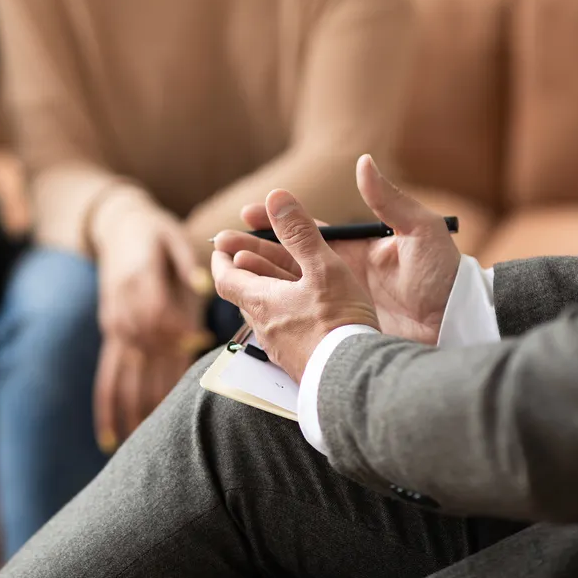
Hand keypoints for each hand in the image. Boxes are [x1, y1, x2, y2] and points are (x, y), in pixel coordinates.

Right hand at [90, 192, 212, 451]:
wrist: (117, 227)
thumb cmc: (155, 233)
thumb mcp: (172, 236)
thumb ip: (185, 264)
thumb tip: (203, 285)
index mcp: (141, 285)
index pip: (161, 315)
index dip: (179, 331)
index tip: (199, 344)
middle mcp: (125, 313)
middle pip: (145, 354)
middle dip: (160, 389)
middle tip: (179, 428)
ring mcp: (116, 330)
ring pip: (125, 376)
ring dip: (132, 411)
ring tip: (139, 448)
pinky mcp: (112, 337)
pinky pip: (107, 377)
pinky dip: (107, 408)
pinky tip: (109, 437)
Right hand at [91, 192, 211, 350]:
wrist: (117, 223)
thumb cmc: (153, 229)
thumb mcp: (175, 236)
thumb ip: (188, 262)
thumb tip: (204, 287)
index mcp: (141, 270)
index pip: (158, 308)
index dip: (179, 328)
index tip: (200, 335)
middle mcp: (122, 288)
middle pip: (144, 327)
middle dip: (170, 343)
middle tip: (194, 344)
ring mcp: (111, 300)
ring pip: (130, 336)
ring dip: (154, 349)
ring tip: (179, 350)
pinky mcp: (106, 307)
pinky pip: (118, 336)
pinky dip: (136, 348)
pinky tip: (154, 352)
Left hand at [212, 189, 378, 382]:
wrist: (356, 380)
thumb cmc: (339, 322)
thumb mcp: (323, 268)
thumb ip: (299, 232)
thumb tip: (275, 197)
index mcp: (261, 301)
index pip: (226, 277)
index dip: (222, 257)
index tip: (222, 244)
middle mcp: (264, 327)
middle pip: (245, 295)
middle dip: (246, 271)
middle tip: (245, 255)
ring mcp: (281, 348)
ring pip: (266, 314)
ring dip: (267, 294)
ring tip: (276, 281)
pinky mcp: (299, 363)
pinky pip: (286, 333)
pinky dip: (288, 315)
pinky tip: (304, 315)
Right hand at [213, 155, 459, 345]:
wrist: (459, 331)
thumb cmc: (446, 280)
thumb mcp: (422, 235)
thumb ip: (390, 202)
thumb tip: (362, 163)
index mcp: (355, 248)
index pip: (305, 231)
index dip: (274, 221)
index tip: (247, 212)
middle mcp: (341, 274)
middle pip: (286, 260)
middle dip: (252, 250)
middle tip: (220, 245)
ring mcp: (338, 305)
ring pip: (285, 290)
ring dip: (254, 280)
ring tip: (223, 274)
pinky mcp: (339, 331)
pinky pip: (299, 321)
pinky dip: (273, 315)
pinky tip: (251, 314)